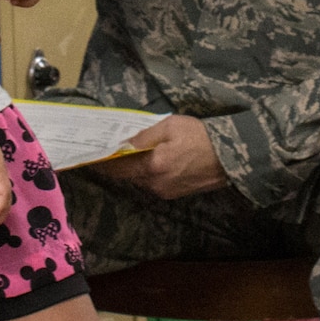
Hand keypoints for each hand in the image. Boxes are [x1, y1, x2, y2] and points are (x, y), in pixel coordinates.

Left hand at [96, 115, 227, 199]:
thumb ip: (144, 135)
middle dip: (117, 164)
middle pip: (127, 175)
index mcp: (153, 167)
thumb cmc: (200, 136)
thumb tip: (121, 142)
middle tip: (107, 150)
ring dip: (133, 168)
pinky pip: (152, 183)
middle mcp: (155, 184)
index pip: (118, 167)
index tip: (89, 156)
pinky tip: (150, 160)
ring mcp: (165, 192)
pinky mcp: (174, 194)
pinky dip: (146, 172)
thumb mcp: (170, 126)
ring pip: (140, 180)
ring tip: (127, 153)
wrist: (230, 157)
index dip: (103, 162)